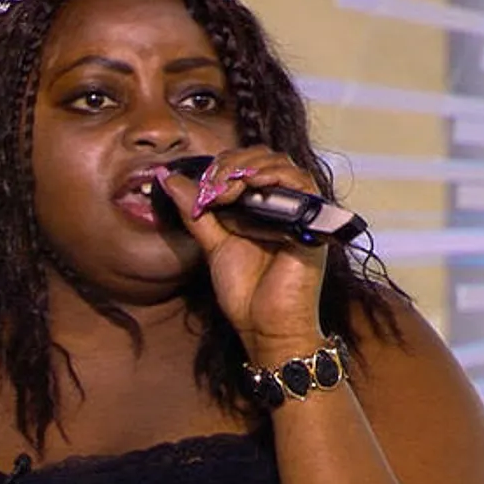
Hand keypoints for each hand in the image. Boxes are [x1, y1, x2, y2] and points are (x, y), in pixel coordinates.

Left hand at [155, 147, 328, 360]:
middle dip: (233, 164)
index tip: (203, 190)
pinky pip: (304, 184)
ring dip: (250, 166)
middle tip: (214, 187)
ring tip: (230, 187)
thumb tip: (170, 179)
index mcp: (257, 208)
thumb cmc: (245, 292)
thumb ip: (195, 211)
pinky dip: (278, 175)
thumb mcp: (213, 245)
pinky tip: (254, 183)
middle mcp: (280, 205)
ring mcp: (298, 212)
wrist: (265, 326)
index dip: (221, 167)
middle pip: (262, 157)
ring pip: (282, 163)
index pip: (243, 164)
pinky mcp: (312, 222)